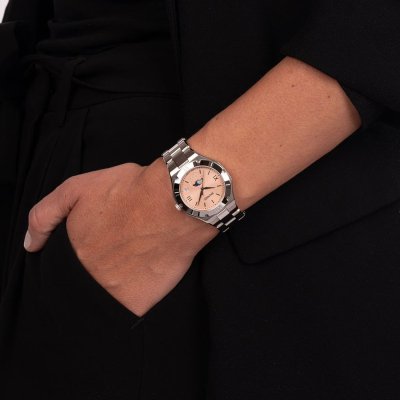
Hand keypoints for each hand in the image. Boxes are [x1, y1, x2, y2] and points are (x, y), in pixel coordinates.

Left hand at [24, 158, 217, 315]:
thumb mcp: (78, 188)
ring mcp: (112, 292)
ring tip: (130, 267)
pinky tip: (141, 280)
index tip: (96, 249)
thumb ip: (45, 215)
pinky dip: (130, 300)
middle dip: (96, 271)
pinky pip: (127, 310)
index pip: (63, 268)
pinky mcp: (138, 303)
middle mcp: (89, 275)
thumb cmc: (131, 190)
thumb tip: (31, 245)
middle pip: (83, 282)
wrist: (175, 202)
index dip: (79, 258)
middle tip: (117, 255)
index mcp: (74, 251)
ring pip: (103, 298)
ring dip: (112, 287)